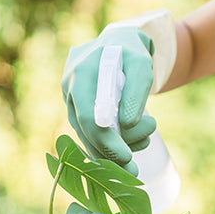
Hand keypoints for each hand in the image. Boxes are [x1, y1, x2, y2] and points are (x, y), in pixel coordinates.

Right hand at [61, 25, 156, 174]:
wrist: (120, 44)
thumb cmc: (132, 52)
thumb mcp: (141, 65)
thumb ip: (136, 92)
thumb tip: (126, 123)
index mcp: (81, 74)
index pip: (88, 116)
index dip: (105, 140)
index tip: (126, 157)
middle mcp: (70, 88)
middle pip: (86, 130)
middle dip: (111, 152)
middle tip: (134, 169)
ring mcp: (71, 100)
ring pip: (88, 136)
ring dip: (114, 150)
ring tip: (144, 143)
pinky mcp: (78, 110)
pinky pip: (91, 134)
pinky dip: (110, 145)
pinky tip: (130, 149)